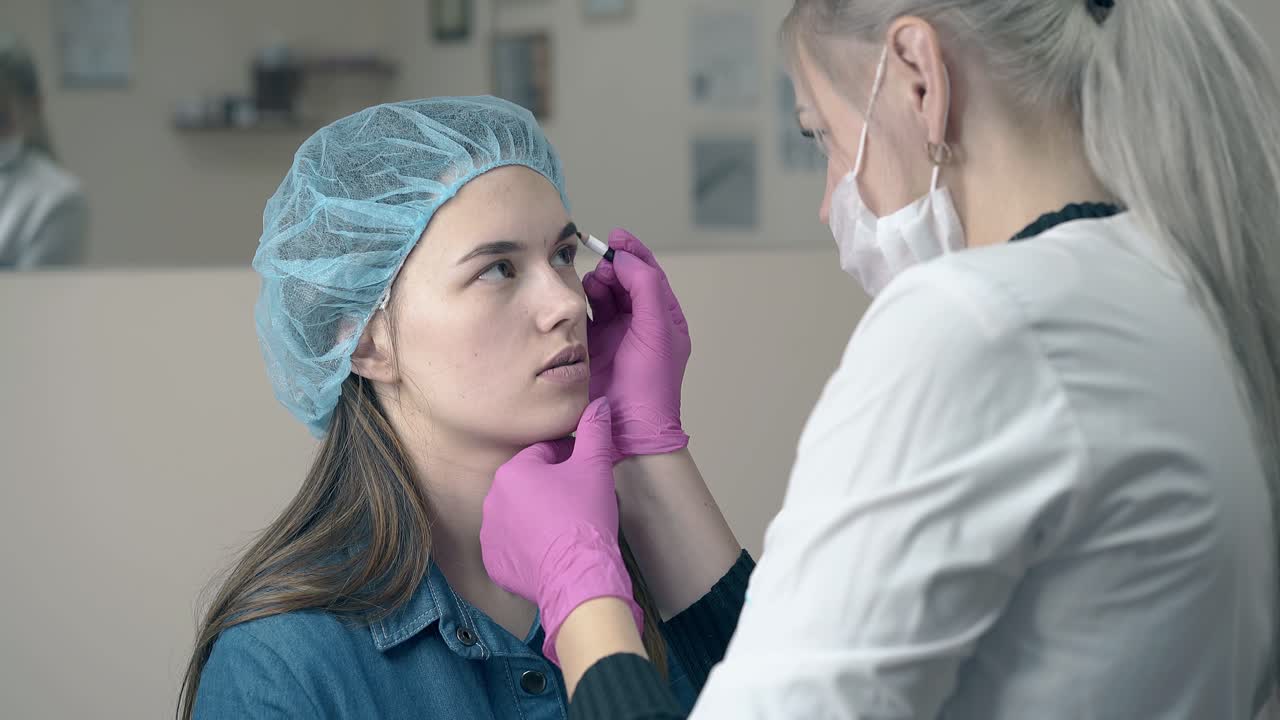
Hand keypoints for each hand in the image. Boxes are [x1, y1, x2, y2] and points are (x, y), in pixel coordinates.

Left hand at [480, 397, 643, 664]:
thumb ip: (595, 430)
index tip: (586, 477)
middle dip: (552, 489)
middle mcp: (493, 499)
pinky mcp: (494, 562)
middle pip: (530, 485)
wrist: (578, 575)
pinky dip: (528, 547)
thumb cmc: (585, 517)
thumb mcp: (595, 467)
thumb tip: (599, 402)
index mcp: (513, 471)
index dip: (570, 463)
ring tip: (565, 530)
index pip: (544, 455)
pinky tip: (550, 551)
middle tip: (579, 505)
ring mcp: (490, 534)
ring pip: (519, 515)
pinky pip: (512, 546)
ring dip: (538, 517)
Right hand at [582, 229, 690, 459]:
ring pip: (603, 295)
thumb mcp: (657, 332)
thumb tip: (627, 259)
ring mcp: (614, 334)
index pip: (650, 275)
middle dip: (614, 267)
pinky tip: (577, 299)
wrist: (628, 428)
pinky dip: (580, 303)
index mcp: (663, 318)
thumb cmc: (651, 385)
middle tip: (603, 266)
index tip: (617, 236)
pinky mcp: (591, 346)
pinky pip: (584, 315)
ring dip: (596, 284)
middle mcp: (639, 324)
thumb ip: (646, 289)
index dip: (634, 253)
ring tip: (592, 284)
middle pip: (624, 281)